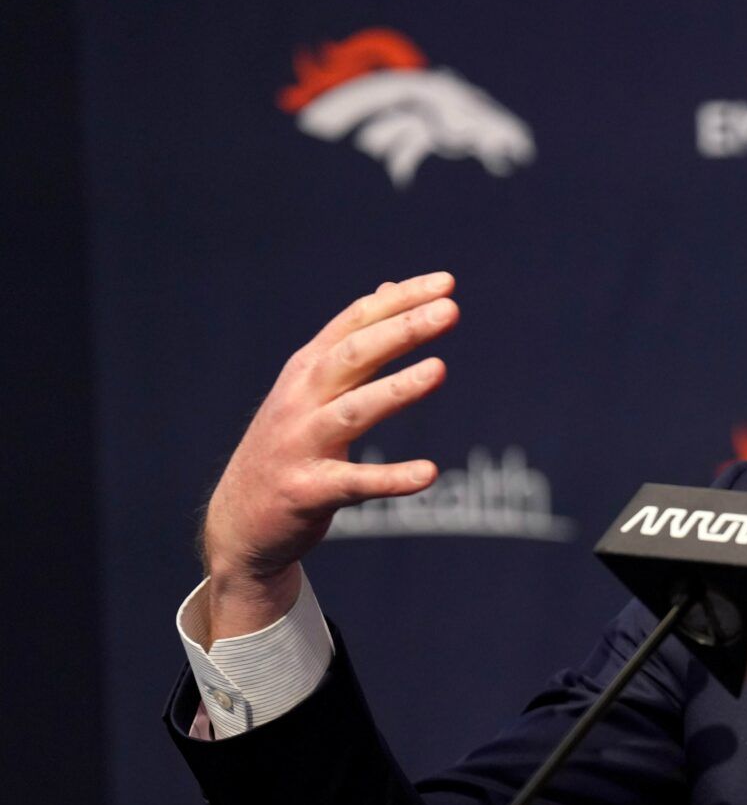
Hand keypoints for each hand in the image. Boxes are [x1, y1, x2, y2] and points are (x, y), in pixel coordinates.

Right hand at [199, 272, 457, 639]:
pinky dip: (391, 478)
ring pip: (352, 411)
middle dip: (402, 330)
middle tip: (450, 310)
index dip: (399, 300)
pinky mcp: (307, 491)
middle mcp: (299, 399)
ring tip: (440, 370)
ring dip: (396, 390)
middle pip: (354, 355)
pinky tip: (428, 474)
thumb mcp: (311, 389)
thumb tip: (388, 289)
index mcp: (305, 370)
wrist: (238, 521)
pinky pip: (354, 483)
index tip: (446, 283)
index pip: (355, 322)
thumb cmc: (289, 447)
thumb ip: (351, 343)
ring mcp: (300, 444)